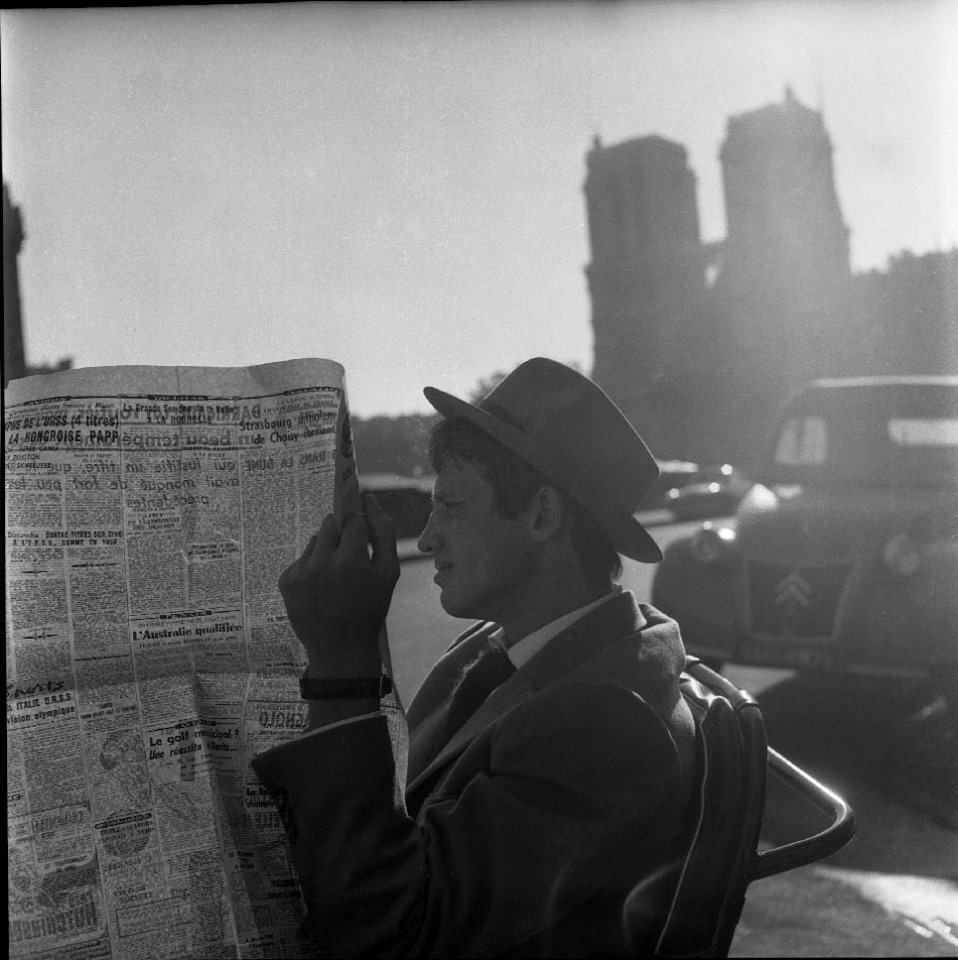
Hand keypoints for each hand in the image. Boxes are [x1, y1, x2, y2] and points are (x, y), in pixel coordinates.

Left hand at [278, 493, 399, 674]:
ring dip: (327, 549)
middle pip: (330, 524)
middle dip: (342, 533)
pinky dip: (312, 566)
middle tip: (351, 556)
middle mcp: (321, 562)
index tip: (362, 533)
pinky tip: (321, 587)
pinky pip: (302, 559)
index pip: (353, 520)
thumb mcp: (388, 572)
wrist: (340, 648)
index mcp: (350, 560)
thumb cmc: (371, 608)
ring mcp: (300, 572)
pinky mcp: (286, 581)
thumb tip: (369, 499)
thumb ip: (383, 531)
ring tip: (336, 576)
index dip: (360, 525)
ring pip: (315, 541)